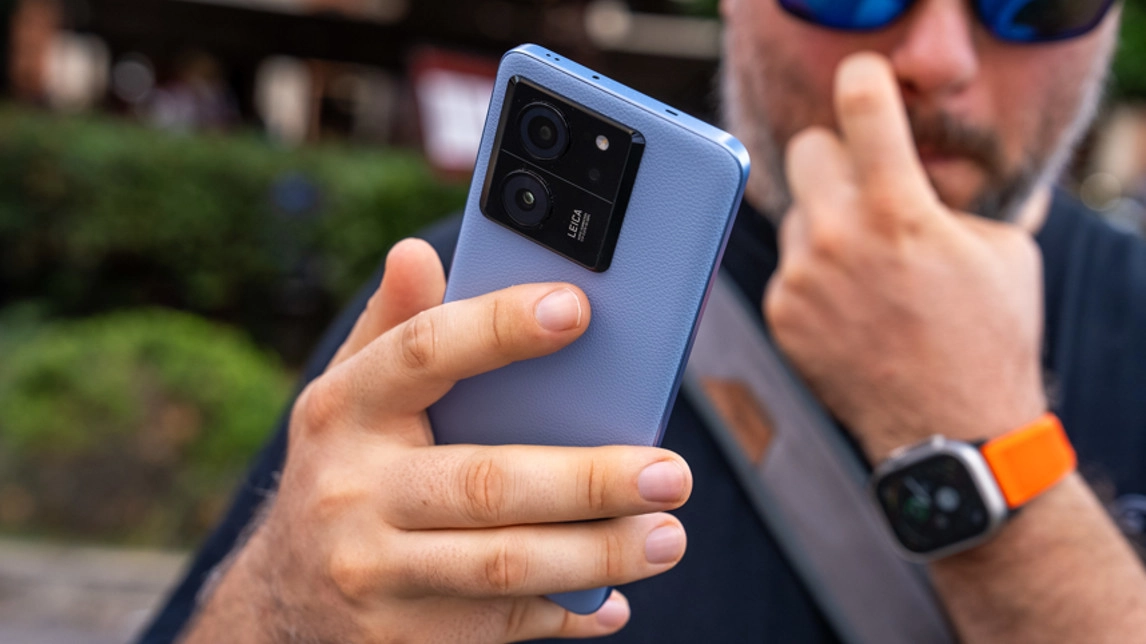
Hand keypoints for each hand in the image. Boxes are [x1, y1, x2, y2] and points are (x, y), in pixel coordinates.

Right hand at [190, 239, 691, 642]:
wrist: (282, 601)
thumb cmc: (346, 470)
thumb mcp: (350, 396)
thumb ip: (393, 328)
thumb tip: (416, 252)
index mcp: (346, 408)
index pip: (425, 353)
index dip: (500, 328)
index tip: (577, 309)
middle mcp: (353, 490)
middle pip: (487, 481)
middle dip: (590, 479)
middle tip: (670, 471)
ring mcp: (375, 572)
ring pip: (505, 563)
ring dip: (598, 554)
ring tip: (667, 536)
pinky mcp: (400, 637)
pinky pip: (500, 624)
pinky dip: (564, 612)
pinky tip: (611, 599)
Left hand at [764, 53, 1046, 462]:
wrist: (951, 429)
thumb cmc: (986, 339)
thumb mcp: (1001, 250)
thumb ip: (955, 196)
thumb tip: (932, 166)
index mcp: (897, 210)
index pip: (861, 105)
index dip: (864, 81)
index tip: (864, 84)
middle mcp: (836, 238)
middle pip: (806, 148)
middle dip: (837, 157)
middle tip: (865, 186)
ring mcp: (801, 279)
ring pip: (797, 212)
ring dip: (825, 223)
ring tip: (866, 268)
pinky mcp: (781, 314)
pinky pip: (788, 266)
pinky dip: (813, 274)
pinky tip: (849, 306)